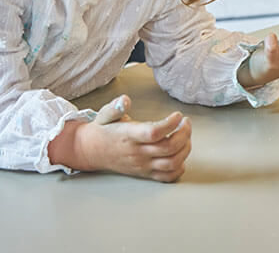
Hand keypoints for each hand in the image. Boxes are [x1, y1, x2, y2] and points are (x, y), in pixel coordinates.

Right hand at [48, 95, 191, 181]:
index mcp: (129, 136)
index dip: (170, 124)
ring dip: (185, 149)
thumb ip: (115, 106)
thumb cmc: (103, 130)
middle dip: (184, 134)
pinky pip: (167, 177)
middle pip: (168, 148)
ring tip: (186, 135)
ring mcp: (142, 165)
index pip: (154, 132)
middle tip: (186, 122)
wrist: (92, 151)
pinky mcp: (145, 173)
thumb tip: (125, 100)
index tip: (178, 114)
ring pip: (172, 163)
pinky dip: (179, 168)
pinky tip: (180, 154)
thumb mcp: (105, 114)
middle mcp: (137, 153)